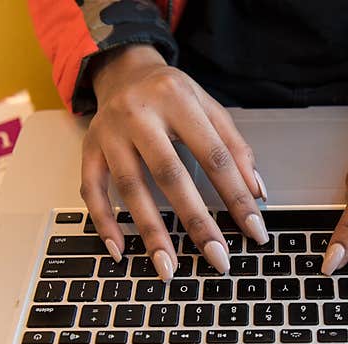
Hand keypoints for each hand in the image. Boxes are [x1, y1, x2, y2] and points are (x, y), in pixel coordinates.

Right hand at [83, 45, 268, 280]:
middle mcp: (140, 114)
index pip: (215, 156)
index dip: (237, 196)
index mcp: (178, 100)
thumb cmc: (172, 95)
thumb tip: (257, 194)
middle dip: (196, 222)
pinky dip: (104, 222)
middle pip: (170, 175)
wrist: (124, 71)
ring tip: (168, 267)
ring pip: (130, 187)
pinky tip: (120, 250)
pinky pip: (91, 190)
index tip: (254, 231)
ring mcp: (109, 133)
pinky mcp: (89, 149)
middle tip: (217, 258)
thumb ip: (236, 148)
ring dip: (150, 232)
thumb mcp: (209, 108)